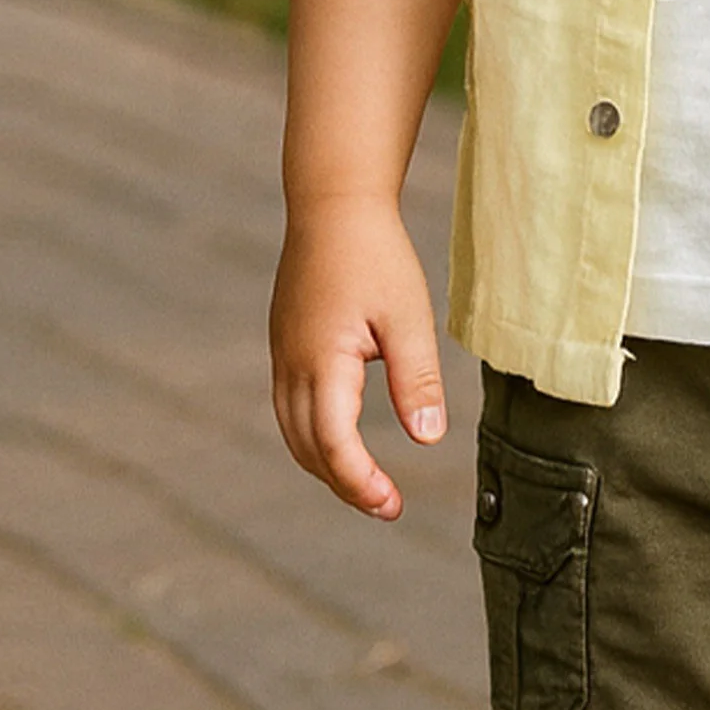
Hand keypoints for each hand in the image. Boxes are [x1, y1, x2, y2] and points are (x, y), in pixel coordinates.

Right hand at [270, 194, 446, 518]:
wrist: (333, 204)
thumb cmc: (376, 255)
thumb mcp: (408, 317)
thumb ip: (416, 380)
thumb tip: (427, 440)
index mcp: (322, 362)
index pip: (333, 445)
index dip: (361, 483)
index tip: (392, 505)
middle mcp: (291, 366)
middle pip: (308, 449)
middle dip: (345, 484)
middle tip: (387, 506)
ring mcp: (282, 356)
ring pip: (293, 433)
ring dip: (327, 465)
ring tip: (368, 484)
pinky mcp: (284, 345)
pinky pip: (290, 408)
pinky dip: (314, 437)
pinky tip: (343, 438)